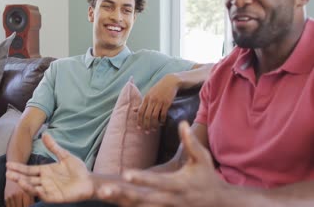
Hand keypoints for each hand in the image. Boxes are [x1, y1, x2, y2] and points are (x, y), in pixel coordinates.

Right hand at [6, 134, 93, 202]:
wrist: (89, 181)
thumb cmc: (78, 170)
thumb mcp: (64, 156)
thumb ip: (53, 147)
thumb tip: (44, 133)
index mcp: (45, 171)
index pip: (29, 170)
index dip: (19, 168)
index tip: (9, 164)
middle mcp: (45, 181)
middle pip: (28, 179)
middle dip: (18, 176)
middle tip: (7, 173)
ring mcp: (49, 189)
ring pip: (34, 188)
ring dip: (25, 184)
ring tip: (17, 179)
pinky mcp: (56, 197)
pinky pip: (44, 196)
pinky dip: (38, 193)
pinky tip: (33, 188)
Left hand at [97, 121, 224, 206]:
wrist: (217, 203)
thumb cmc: (207, 176)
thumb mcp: (202, 159)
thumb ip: (191, 142)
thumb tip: (183, 122)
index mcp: (179, 185)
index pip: (158, 182)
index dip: (142, 179)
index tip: (126, 174)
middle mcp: (170, 199)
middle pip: (143, 198)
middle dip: (124, 194)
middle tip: (104, 190)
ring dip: (121, 201)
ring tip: (103, 194)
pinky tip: (112, 202)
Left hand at [136, 74, 179, 131]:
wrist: (170, 82)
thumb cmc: (158, 89)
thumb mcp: (149, 94)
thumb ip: (142, 103)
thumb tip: (134, 110)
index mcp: (146, 98)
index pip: (140, 112)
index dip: (139, 121)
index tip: (139, 128)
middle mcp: (151, 100)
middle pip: (146, 116)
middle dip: (146, 125)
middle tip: (146, 132)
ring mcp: (159, 101)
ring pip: (154, 116)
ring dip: (154, 124)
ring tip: (154, 129)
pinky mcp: (167, 103)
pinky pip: (163, 114)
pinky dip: (162, 120)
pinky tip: (162, 123)